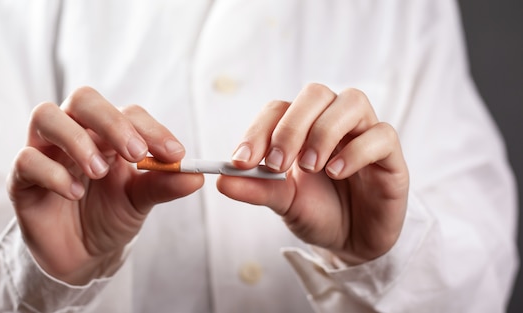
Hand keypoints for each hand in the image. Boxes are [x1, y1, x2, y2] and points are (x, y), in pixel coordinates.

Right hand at [6, 86, 202, 283]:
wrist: (82, 254)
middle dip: (112, 122)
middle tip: (135, 153)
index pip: (128, 112)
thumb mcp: (140, 201)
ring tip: (99, 170)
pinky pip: (26, 159)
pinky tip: (74, 192)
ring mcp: (45, 151)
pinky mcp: (22, 178)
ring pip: (46, 116)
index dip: (151, 129)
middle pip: (84, 99)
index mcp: (107, 133)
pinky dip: (52, 172)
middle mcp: (75, 132)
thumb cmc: (110, 216)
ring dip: (77, 139)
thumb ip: (163, 185)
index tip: (175, 154)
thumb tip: (197, 176)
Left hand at [217, 83, 408, 263]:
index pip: (279, 109)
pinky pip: (382, 134)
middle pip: (315, 94)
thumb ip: (256, 188)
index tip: (240, 161)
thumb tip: (220, 181)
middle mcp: (334, 122)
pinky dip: (356, 151)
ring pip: (352, 101)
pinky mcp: (391, 156)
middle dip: (291, 126)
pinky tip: (337, 173)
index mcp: (303, 127)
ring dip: (324, 131)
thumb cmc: (318, 213)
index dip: (259, 129)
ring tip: (311, 167)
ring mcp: (364, 134)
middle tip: (277, 163)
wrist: (352, 243)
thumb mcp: (283, 202)